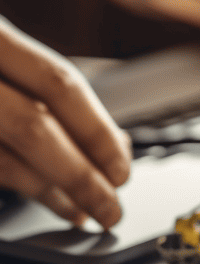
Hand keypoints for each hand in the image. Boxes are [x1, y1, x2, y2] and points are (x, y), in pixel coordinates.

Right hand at [0, 18, 129, 227]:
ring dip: (50, 192)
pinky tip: (42, 199)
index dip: (99, 132)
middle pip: (32, 126)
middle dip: (81, 175)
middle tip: (111, 207)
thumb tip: (112, 142)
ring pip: (3, 158)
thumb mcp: (3, 52)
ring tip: (82, 211)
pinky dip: (17, 187)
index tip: (123, 168)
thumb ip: (45, 88)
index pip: (59, 84)